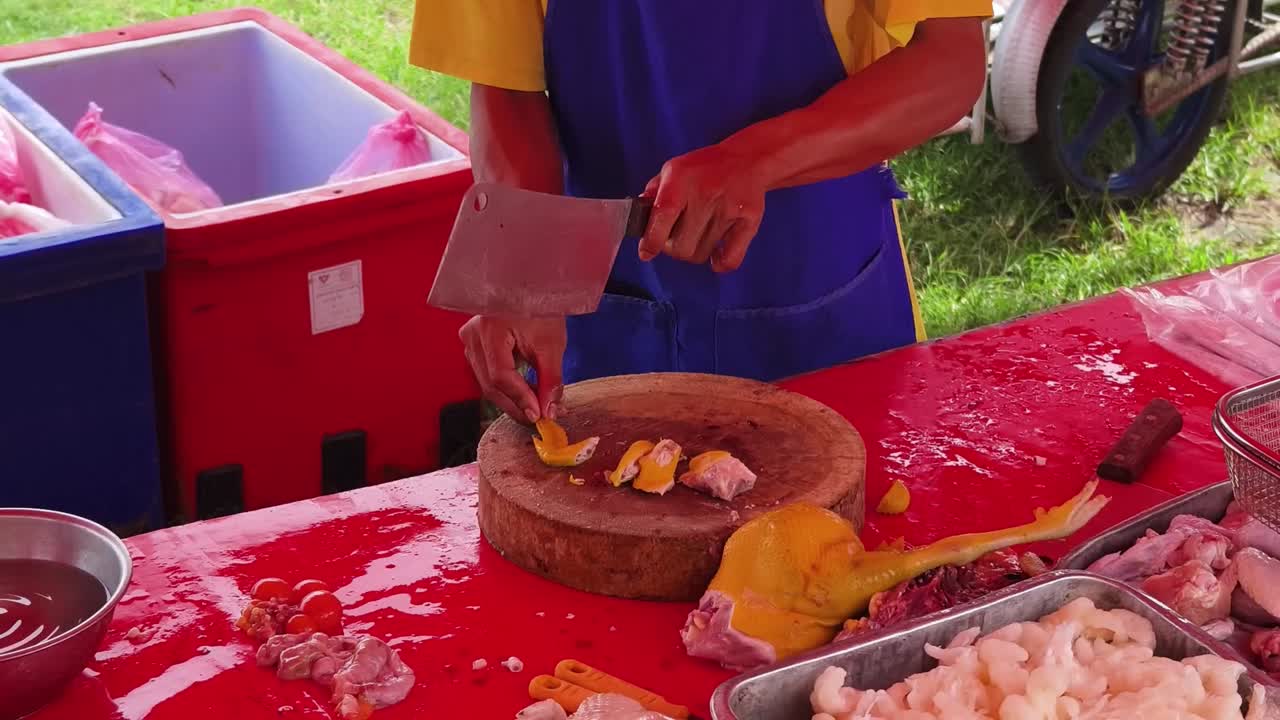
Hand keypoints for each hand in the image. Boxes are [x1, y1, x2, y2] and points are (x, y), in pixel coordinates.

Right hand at [459, 315, 565, 422]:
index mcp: (490, 329)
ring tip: (537, 406)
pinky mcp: (474, 345)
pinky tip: (526, 393)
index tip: (539, 414)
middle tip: (540, 417)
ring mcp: (470, 341)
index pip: (500, 376)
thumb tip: (550, 411)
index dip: (520, 398)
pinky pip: (487, 375)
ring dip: (512, 399)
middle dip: (517, 405)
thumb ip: (550, 380)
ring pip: (487, 383)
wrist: (530, 285)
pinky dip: (507, 388)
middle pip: (490, 384)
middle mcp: (472, 336)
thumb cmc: (540, 306)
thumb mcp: (551, 344)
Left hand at [638, 143, 765, 271]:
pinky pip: (731, 259)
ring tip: (696, 238)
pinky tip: (716, 253)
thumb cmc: (704, 168)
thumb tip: (637, 219)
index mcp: (680, 181)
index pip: (661, 219)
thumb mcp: (671, 170)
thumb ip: (652, 194)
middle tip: (676, 238)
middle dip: (673, 248)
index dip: (651, 242)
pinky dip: (720, 263)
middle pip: (681, 247)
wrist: (746, 159)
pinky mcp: (749, 221)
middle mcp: (704, 195)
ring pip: (702, 254)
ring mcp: (729, 210)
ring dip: (695, 252)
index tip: (647, 251)